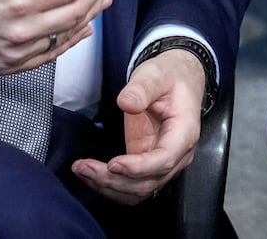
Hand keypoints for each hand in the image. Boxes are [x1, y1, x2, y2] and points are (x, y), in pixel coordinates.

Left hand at [71, 48, 204, 203]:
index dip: (139, 168)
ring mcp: (163, 163)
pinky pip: (132, 185)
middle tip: (84, 167)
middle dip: (115, 180)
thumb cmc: (169, 76)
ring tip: (82, 170)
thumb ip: (141, 88)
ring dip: (109, 187)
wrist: (178, 79)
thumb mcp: (155, 74)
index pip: (164, 159)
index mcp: (184, 132)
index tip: (113, 164)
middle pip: (148, 182)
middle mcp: (178, 154)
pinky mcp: (148, 164)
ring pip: (138, 190)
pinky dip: (111, 185)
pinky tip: (91, 174)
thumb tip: (126, 103)